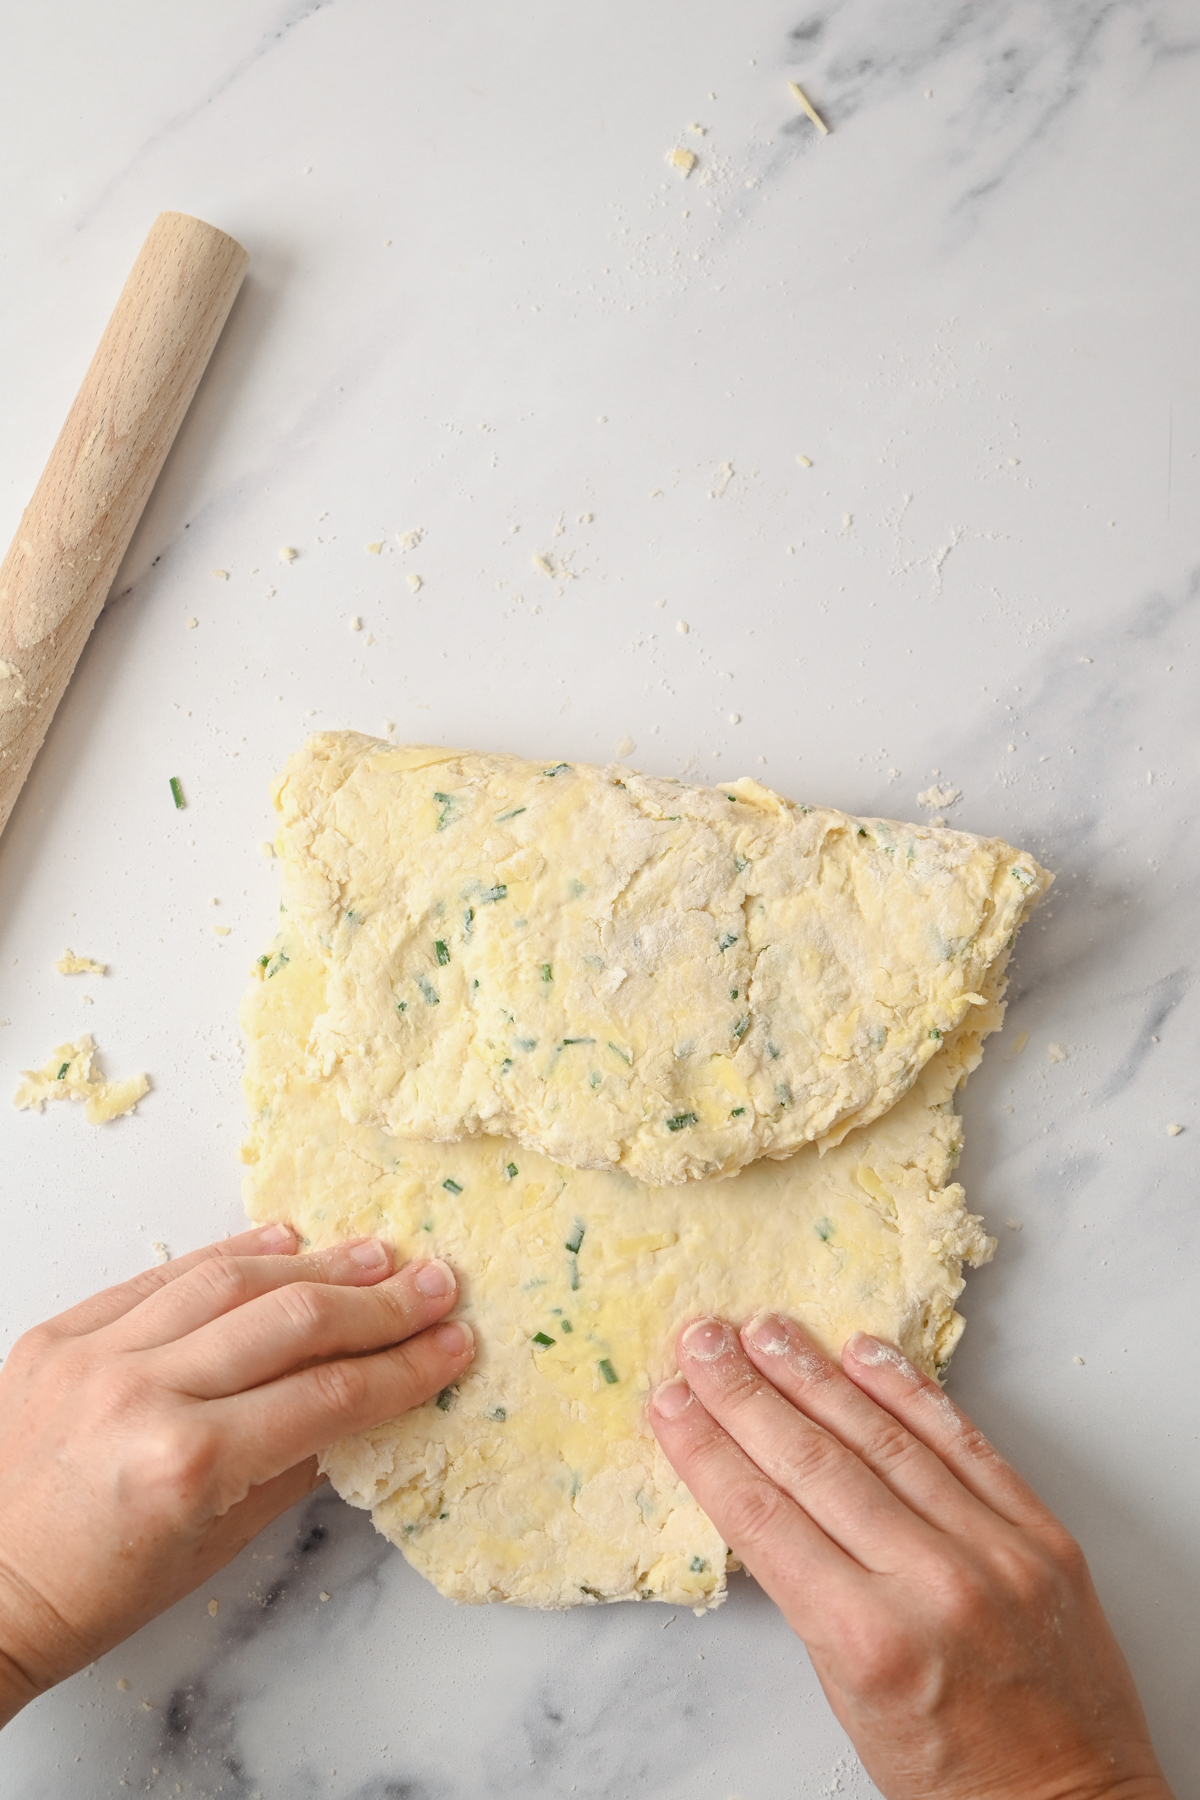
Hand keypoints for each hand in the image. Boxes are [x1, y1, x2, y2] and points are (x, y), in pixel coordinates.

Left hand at [0, 1224, 473, 1726]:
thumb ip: (292, 1465)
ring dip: (315, 1265)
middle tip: (436, 1284)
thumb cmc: (97, 1591)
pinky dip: (228, 1256)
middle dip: (378, 1303)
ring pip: (230, 1283)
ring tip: (375, 1254)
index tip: (453, 1345)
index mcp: (187, 1465)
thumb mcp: (215, 1547)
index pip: (327, 1396)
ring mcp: (95, 1356)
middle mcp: (142, 1396)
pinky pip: (160, 1279)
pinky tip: (282, 1242)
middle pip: (291, 1323)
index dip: (403, 1367)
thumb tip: (360, 1401)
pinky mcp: (60, 1333)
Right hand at [650, 1315, 1172, 1799]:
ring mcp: (995, 1552)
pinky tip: (864, 1353)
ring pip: (884, 1440)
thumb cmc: (951, 1775)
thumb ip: (812, 1592)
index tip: (669, 1403)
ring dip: (815, 1376)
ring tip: (766, 1331)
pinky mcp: (1042, 1536)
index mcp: (869, 1642)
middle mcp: (932, 1586)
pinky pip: (965, 1445)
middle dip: (746, 1394)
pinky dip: (910, 1393)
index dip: (708, 1451)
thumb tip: (761, 1486)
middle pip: (815, 1464)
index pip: (764, 1520)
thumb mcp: (850, 1699)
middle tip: (702, 1340)